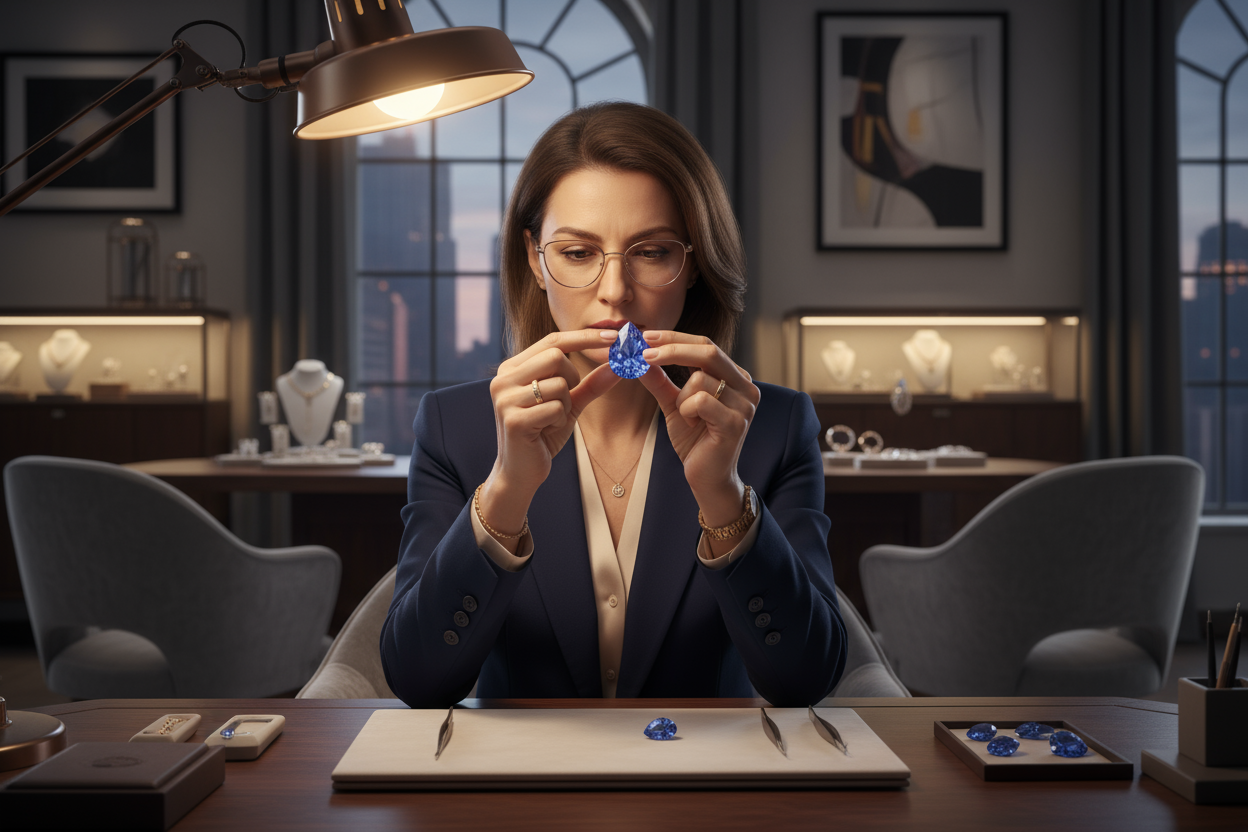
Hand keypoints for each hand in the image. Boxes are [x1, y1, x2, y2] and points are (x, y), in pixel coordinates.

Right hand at [480, 329, 620, 537]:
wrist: (519, 473)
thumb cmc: (542, 435)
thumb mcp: (568, 405)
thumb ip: (591, 384)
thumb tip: (619, 365)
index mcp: (512, 368)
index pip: (553, 340)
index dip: (586, 337)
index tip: (616, 336)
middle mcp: (503, 378)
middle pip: (556, 356)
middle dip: (572, 379)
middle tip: (565, 401)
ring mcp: (505, 398)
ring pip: (558, 384)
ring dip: (565, 404)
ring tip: (551, 420)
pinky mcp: (513, 419)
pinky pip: (555, 408)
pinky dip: (559, 420)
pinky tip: (544, 432)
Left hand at [638, 331, 760, 527]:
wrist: (708, 478)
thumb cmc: (695, 441)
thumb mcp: (674, 404)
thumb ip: (660, 380)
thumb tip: (639, 357)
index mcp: (735, 377)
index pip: (706, 344)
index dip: (675, 338)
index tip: (646, 336)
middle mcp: (746, 386)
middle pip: (708, 350)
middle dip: (672, 349)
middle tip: (644, 354)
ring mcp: (745, 404)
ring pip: (700, 378)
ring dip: (681, 398)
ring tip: (687, 418)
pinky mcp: (736, 422)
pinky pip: (701, 400)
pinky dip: (687, 411)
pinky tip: (692, 426)